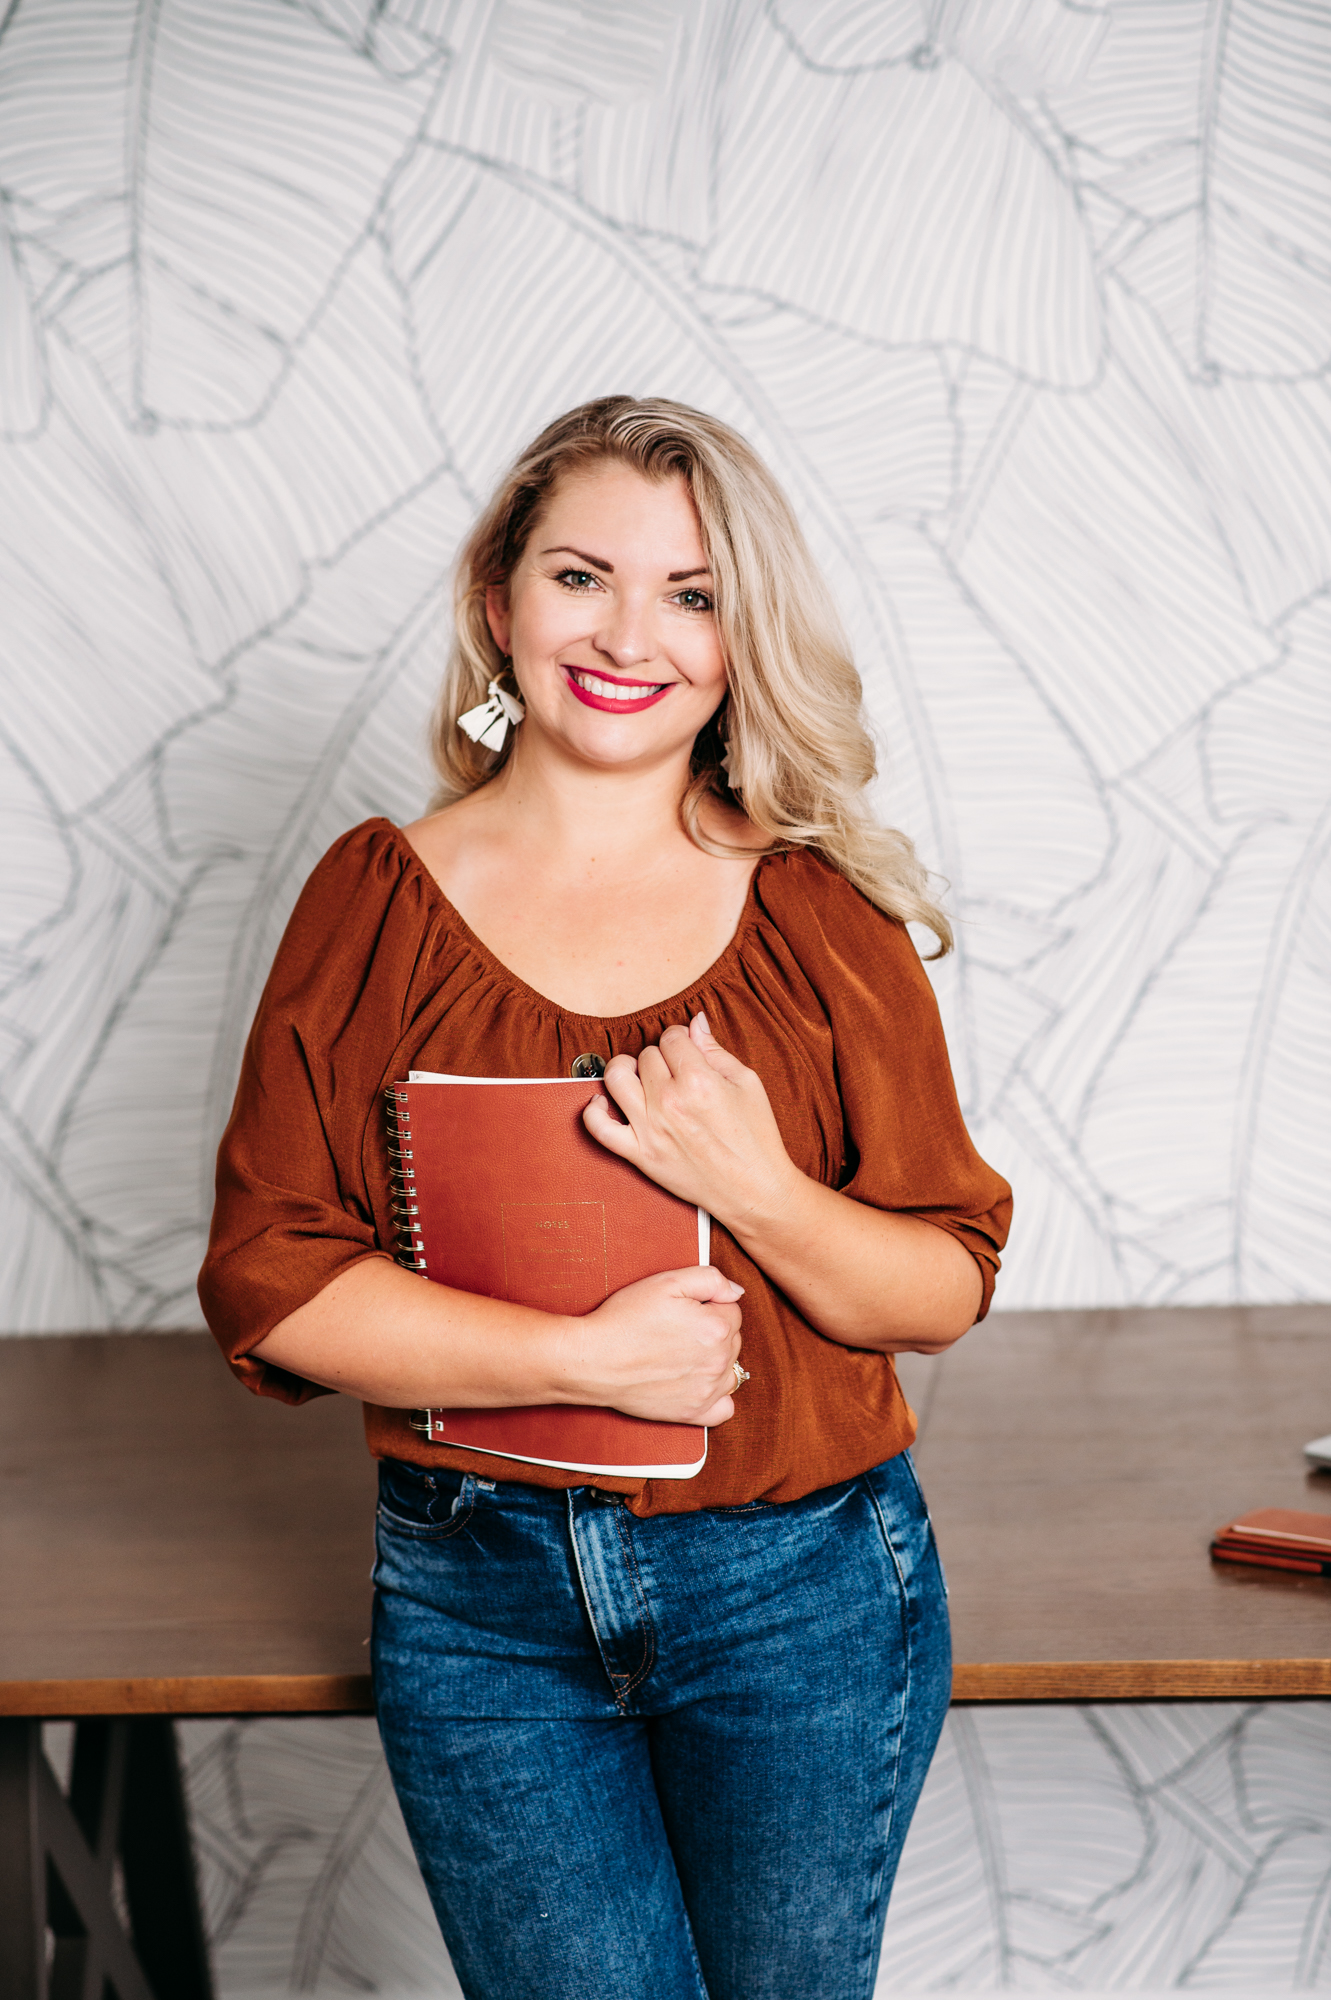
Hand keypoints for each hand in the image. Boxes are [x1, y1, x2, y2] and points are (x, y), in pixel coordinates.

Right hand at [562, 1263, 743, 1425]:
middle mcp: (718, 1361)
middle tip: (678, 1328)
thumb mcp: (667, 1282)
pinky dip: (718, 1396)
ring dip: (716, 1360)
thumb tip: (736, 1292)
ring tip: (685, 1353)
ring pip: (731, 1369)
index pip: (732, 1309)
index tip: (684, 1309)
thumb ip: (711, 1279)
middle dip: (713, 1330)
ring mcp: (707, 1390)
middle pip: (733, 1339)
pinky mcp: (693, 1412)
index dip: (708, 1304)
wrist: (594, 1360)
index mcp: (716, 1326)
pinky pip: (726, 1408)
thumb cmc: (625, 1319)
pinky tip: (699, 1383)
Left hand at [583, 1013, 801, 1227]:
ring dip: (624, 1068)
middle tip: (674, 1071)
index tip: (685, 1050)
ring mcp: (651, 1129)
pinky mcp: (640, 1155)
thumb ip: (715, 1050)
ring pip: (616, 1078)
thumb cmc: (756, 1138)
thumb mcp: (746, 1084)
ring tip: (637, 1075)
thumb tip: (695, 1021)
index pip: (671, 1038)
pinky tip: (604, 1102)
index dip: (679, 1039)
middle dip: (660, 1058)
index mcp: (699, 1080)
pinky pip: (599, 1129)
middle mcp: (670, 1102)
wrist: (754, 1189)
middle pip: (646, 1056)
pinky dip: (593, 1111)